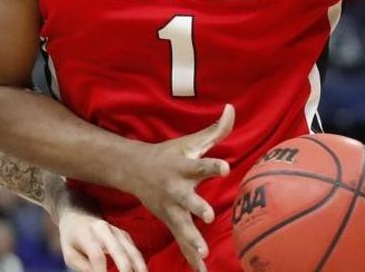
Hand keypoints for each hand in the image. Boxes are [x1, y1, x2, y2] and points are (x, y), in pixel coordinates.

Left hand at [57, 205, 146, 271]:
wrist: (78, 215)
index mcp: (87, 234)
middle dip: (125, 270)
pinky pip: (135, 251)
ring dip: (139, 268)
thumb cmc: (72, 239)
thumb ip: (82, 267)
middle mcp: (104, 230)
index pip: (96, 256)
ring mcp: (117, 231)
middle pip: (119, 251)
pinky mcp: (125, 235)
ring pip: (132, 251)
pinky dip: (140, 264)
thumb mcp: (70, 254)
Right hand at [127, 104, 233, 271]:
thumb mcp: (190, 142)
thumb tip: (231, 109)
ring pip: (181, 225)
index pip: (201, 165)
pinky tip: (201, 271)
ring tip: (202, 251)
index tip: (225, 166)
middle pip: (188, 199)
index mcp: (184, 167)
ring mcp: (171, 208)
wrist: (132, 170)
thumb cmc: (169, 154)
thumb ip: (215, 130)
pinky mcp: (170, 221)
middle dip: (197, 207)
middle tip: (206, 214)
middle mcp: (177, 189)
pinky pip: (181, 241)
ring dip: (191, 238)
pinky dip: (190, 257)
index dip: (213, 166)